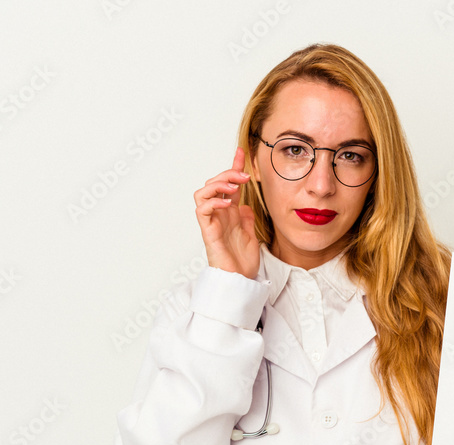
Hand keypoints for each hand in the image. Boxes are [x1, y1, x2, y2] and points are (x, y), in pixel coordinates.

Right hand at [193, 146, 259, 278]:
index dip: (234, 168)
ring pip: (202, 193)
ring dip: (217, 185)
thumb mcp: (251, 235)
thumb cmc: (242, 262)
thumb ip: (246, 218)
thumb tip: (244, 204)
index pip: (229, 185)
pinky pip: (202, 211)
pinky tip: (226, 203)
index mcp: (229, 213)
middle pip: (214, 184)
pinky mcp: (208, 232)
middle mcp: (218, 215)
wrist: (240, 281)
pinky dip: (212, 202)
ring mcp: (211, 222)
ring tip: (233, 186)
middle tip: (244, 174)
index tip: (243, 153)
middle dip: (228, 173)